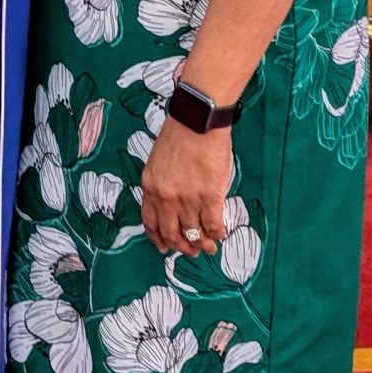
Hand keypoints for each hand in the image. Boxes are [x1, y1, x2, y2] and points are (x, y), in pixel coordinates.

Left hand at [141, 118, 230, 256]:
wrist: (197, 121)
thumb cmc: (179, 135)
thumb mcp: (158, 162)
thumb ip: (161, 184)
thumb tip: (171, 205)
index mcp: (151, 187)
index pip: (151, 222)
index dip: (158, 238)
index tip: (164, 246)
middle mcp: (167, 198)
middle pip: (172, 233)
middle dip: (182, 246)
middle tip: (190, 251)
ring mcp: (188, 199)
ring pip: (194, 233)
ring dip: (202, 244)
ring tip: (209, 248)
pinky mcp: (210, 196)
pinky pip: (213, 224)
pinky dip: (217, 233)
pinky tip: (221, 234)